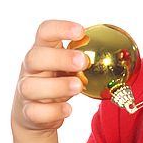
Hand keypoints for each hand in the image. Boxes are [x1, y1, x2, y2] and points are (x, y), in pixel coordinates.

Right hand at [11, 20, 88, 135]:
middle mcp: (30, 68)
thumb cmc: (57, 81)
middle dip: (60, 58)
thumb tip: (115, 53)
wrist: (36, 113)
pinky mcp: (28, 112)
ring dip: (58, 86)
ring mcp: (26, 91)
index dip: (60, 28)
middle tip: (83, 62)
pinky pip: (35, 112)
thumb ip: (82, 59)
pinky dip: (53, 111)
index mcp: (42, 50)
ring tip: (79, 86)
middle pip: (35, 57)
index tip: (81, 31)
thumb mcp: (68, 66)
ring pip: (31, 87)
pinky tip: (68, 109)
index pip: (44, 31)